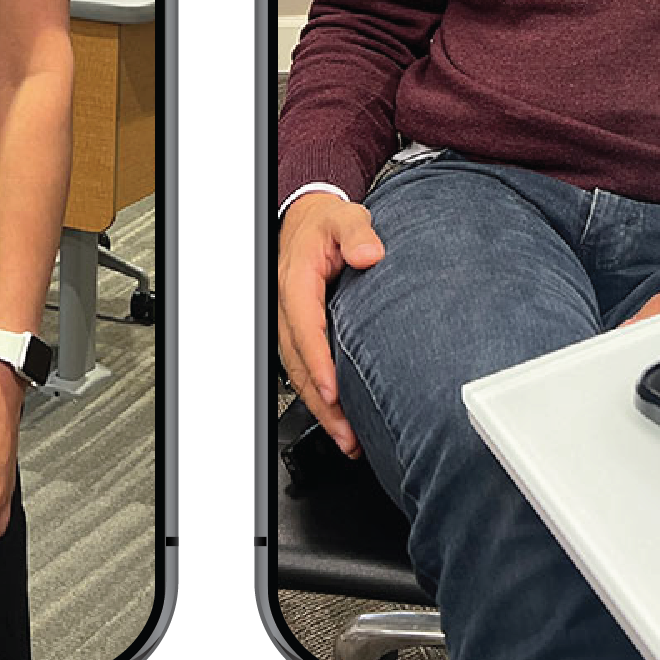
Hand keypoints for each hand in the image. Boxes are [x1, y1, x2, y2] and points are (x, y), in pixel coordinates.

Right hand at [276, 193, 383, 458]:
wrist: (309, 225)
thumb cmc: (326, 226)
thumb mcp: (345, 219)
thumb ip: (357, 233)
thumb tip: (369, 253)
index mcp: (297, 284)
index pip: (305, 329)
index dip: (318, 362)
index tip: (333, 390)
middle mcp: (289, 310)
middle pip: (300, 365)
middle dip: (322, 403)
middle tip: (347, 433)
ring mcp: (293, 325)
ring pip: (301, 375)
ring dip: (323, 409)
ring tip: (348, 440)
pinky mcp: (301, 335)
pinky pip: (307, 370)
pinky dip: (323, 397)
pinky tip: (342, 419)